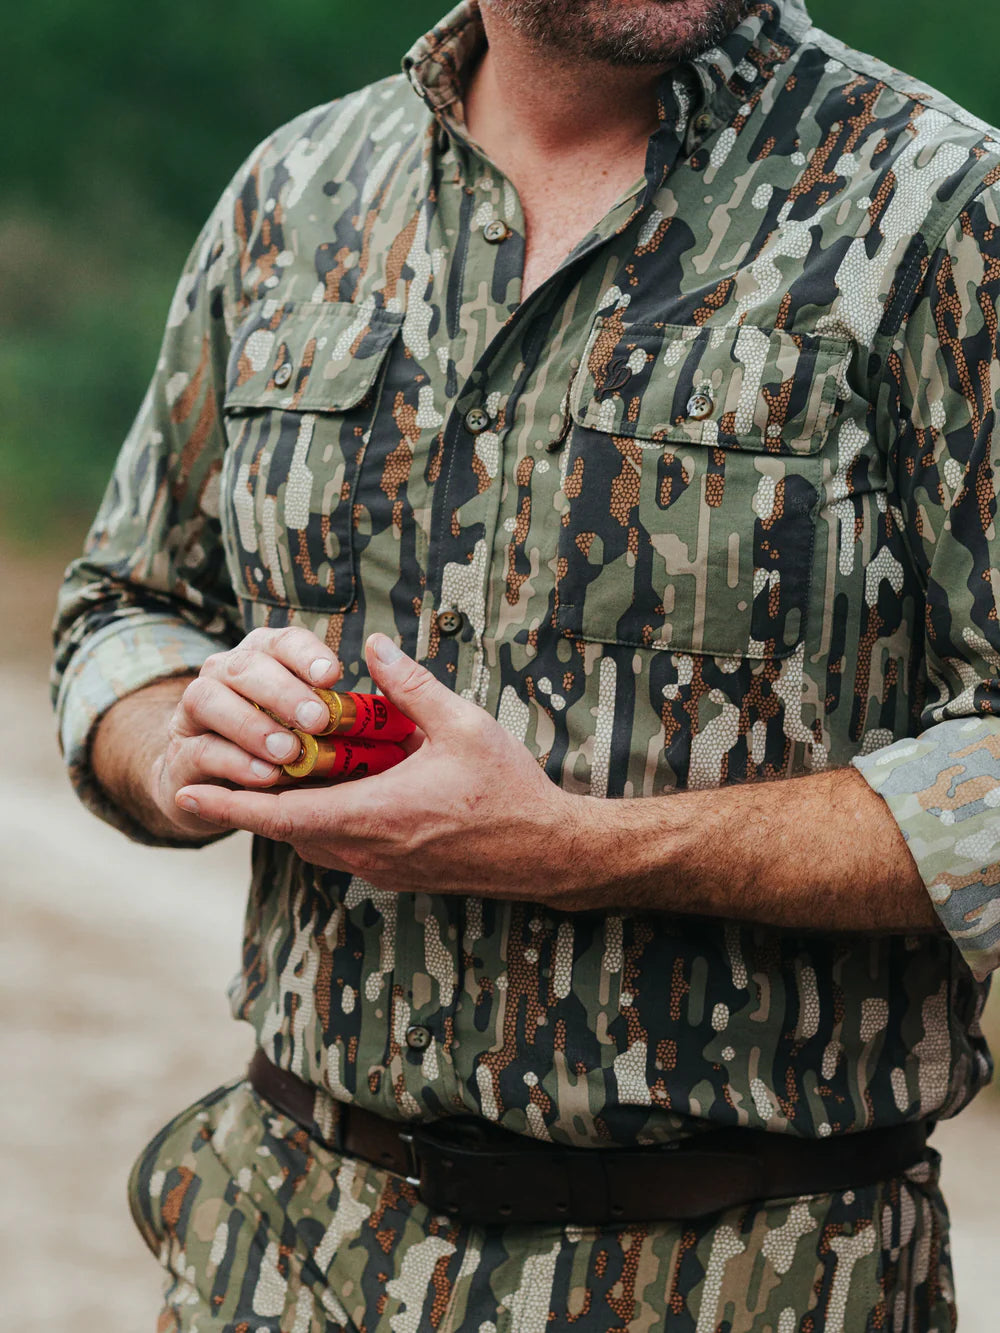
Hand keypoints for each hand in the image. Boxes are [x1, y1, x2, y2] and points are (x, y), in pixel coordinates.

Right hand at [150, 627, 342, 838]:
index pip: (283, 641)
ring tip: (289, 752)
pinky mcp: (180, 754)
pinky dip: (234, 762)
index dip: (306, 654)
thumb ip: (344, 707)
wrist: (221, 790)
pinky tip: (265, 776)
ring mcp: (194, 712)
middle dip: (284, 691)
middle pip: (246, 665)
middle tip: (318, 720)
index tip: (333, 676)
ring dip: (252, 726)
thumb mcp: (317, 725)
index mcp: (263, 657)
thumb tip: (393, 688)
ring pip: (209, 699)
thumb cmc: (285, 748)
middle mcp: (224, 674)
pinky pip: (199, 750)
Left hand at [176, 634, 591, 902]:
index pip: (281, 815)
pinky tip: (330, 797)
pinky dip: (319, 826)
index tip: (187, 793)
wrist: (546, 852)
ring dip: (287, 816)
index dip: (229, 805)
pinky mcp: (395, 876)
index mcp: (374, 814)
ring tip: (270, 779)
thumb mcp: (463, 725)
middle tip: (221, 771)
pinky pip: (338, 852)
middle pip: (286, 831)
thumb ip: (410, 686)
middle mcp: (367, 850)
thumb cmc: (508, 789)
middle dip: (251, 803)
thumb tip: (374, 645)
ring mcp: (379, 870)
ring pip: (311, 844)